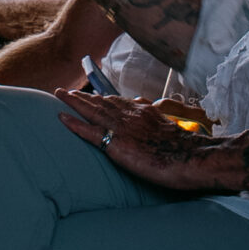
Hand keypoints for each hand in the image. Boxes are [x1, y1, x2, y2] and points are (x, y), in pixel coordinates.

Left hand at [55, 89, 234, 192]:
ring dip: (74, 102)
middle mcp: (130, 115)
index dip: (102, 98)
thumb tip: (146, 108)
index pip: (118, 102)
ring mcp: (121, 127)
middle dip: (83, 96)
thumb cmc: (183, 149)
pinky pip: (90, 131)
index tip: (91, 95)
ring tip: (60, 96)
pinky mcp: (116, 143)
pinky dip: (74, 123)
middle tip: (66, 91)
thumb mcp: (169, 127)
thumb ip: (155, 118)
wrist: (188, 157)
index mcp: (143, 112)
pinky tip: (61, 117)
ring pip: (92, 111)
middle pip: (102, 102)